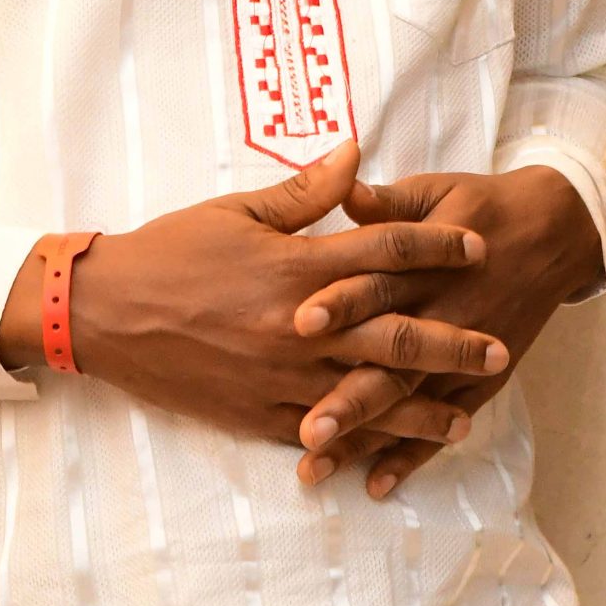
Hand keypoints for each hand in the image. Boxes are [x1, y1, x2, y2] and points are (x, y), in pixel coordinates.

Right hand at [0, 141, 502, 450]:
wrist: (105, 313)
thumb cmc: (171, 251)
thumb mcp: (236, 209)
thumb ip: (304, 191)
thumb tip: (356, 152)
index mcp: (296, 267)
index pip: (385, 250)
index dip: (436, 245)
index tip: (476, 245)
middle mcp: (299, 327)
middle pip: (395, 335)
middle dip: (453, 342)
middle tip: (500, 347)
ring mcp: (281, 377)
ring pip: (368, 397)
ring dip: (421, 407)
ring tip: (466, 413)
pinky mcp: (259, 414)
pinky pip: (321, 433)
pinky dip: (360, 443)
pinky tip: (390, 453)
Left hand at [289, 165, 602, 496]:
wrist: (552, 232)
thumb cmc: (478, 205)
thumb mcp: (432, 191)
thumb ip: (383, 203)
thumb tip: (339, 189)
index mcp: (423, 264)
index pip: (375, 284)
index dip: (339, 302)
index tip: (299, 322)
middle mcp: (441, 314)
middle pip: (388, 359)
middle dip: (347, 395)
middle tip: (306, 428)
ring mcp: (461, 354)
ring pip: (407, 401)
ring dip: (363, 436)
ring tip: (317, 465)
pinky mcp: (479, 378)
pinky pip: (442, 421)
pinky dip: (412, 455)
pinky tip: (376, 485)